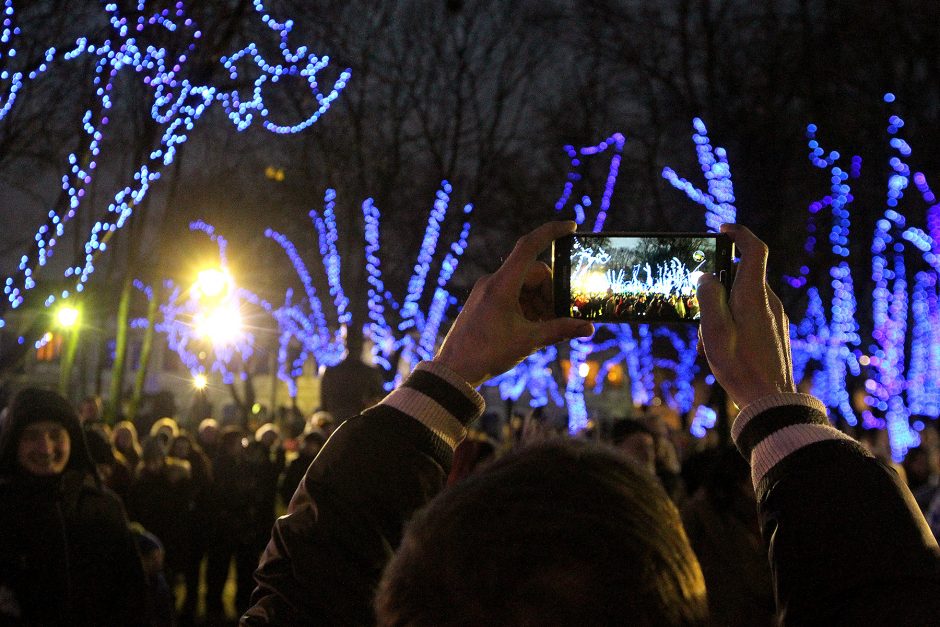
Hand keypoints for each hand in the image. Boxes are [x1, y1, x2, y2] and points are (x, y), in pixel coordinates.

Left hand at [434, 221, 594, 386]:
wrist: (454, 371)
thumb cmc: (486, 354)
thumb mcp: (528, 341)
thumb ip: (560, 330)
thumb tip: (588, 328)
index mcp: (502, 284)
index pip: (529, 246)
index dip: (551, 232)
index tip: (571, 227)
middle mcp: (493, 282)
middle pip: (534, 273)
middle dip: (551, 293)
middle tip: (560, 317)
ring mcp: (488, 291)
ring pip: (525, 286)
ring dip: (540, 303)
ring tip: (543, 328)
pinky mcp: (485, 302)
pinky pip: (514, 295)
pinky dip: (528, 307)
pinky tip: (531, 328)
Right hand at [696, 224, 795, 408]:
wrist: (771, 400)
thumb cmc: (739, 366)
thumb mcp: (713, 331)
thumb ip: (709, 298)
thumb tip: (707, 277)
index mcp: (753, 296)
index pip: (753, 250)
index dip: (739, 234)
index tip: (723, 230)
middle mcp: (769, 301)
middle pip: (741, 278)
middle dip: (717, 289)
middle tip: (700, 314)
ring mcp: (775, 317)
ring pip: (743, 300)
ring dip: (722, 312)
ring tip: (709, 342)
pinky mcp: (775, 332)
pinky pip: (751, 316)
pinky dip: (733, 323)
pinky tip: (722, 350)